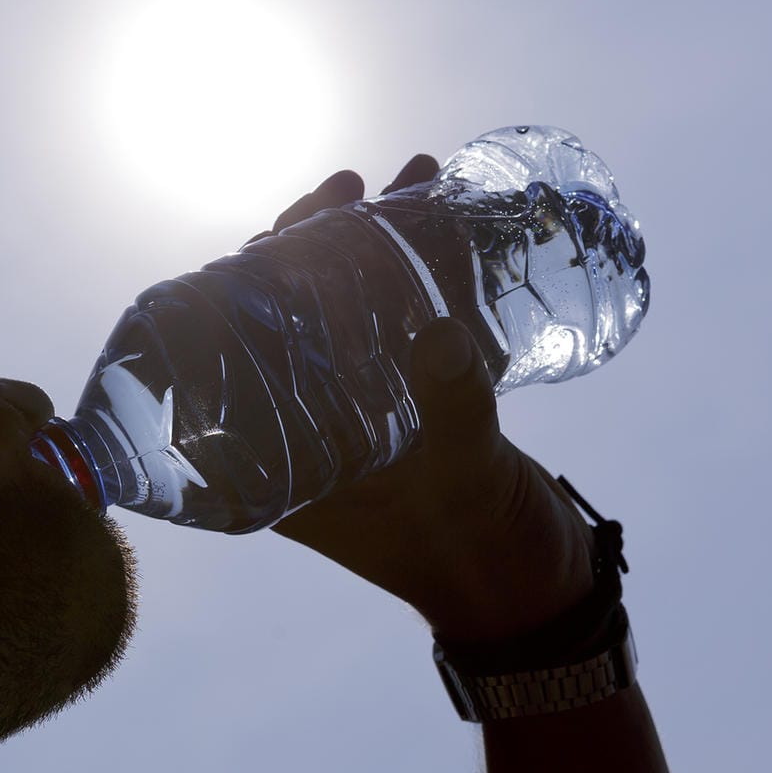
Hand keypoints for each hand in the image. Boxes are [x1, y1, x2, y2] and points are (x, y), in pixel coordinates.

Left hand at [262, 157, 597, 642]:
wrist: (538, 591)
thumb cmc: (480, 554)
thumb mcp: (463, 479)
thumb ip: (454, 407)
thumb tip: (438, 333)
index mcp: (282, 463)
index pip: (233, 359)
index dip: (242, 286)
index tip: (274, 231)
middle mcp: (311, 432)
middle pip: (287, 320)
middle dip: (314, 245)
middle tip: (347, 189)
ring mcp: (364, 414)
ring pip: (349, 312)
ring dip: (374, 244)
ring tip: (410, 181)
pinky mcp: (415, 402)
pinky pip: (405, 323)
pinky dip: (424, 270)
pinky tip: (446, 214)